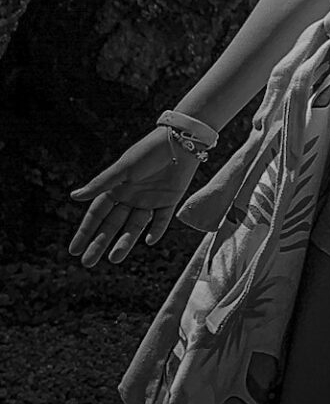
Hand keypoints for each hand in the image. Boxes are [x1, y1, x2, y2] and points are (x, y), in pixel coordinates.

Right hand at [68, 128, 199, 266]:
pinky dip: (156, 230)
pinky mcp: (169, 200)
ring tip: (115, 258)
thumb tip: (74, 196)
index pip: (97, 214)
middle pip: (112, 225)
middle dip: (100, 243)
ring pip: (134, 226)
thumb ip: (101, 184)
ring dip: (125, 241)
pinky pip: (161, 219)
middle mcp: (131, 197)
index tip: (74, 250)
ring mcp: (150, 200)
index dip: (86, 231)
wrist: (181, 140)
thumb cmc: (149, 151)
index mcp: (116, 188)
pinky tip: (149, 241)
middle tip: (88, 262)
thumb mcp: (124, 168)